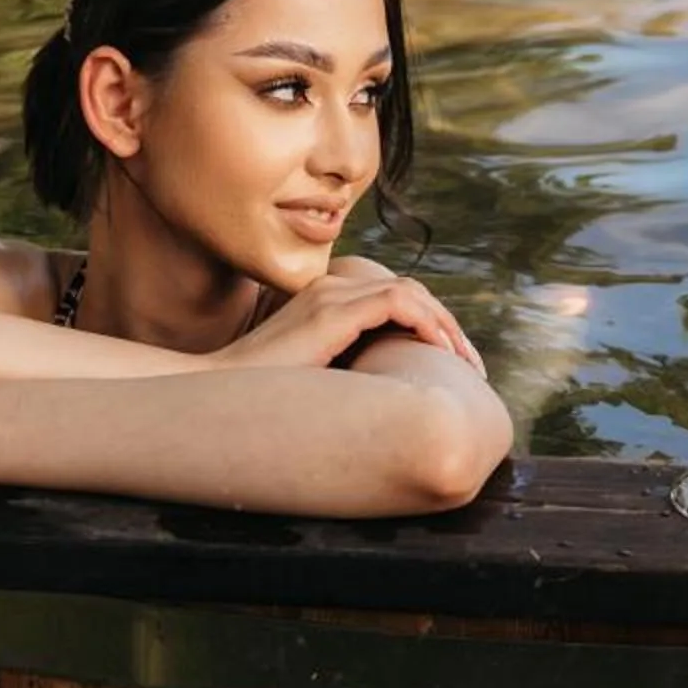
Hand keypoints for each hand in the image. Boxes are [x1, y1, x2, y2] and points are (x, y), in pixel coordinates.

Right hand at [224, 268, 485, 374]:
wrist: (215, 399)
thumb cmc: (265, 399)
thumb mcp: (322, 377)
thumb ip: (353, 368)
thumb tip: (398, 394)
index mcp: (329, 300)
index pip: (398, 296)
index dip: (433, 325)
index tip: (456, 365)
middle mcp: (332, 288)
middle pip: (412, 291)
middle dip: (448, 327)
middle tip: (472, 368)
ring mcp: (330, 296)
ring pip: (412, 292)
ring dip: (445, 326)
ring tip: (465, 365)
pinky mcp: (330, 311)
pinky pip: (398, 303)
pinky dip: (426, 325)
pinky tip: (440, 357)